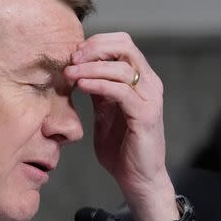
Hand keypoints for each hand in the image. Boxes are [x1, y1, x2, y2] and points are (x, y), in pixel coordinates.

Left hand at [64, 32, 169, 209]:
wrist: (137, 178)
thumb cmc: (120, 146)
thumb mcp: (104, 110)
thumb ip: (97, 88)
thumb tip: (76, 68)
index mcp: (140, 79)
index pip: (121, 42)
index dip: (95, 43)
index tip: (72, 54)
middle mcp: (150, 83)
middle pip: (125, 45)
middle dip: (94, 48)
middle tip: (71, 60)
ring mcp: (150, 98)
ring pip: (122, 66)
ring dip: (91, 66)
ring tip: (69, 74)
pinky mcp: (146, 115)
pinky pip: (121, 91)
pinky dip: (99, 84)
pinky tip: (82, 86)